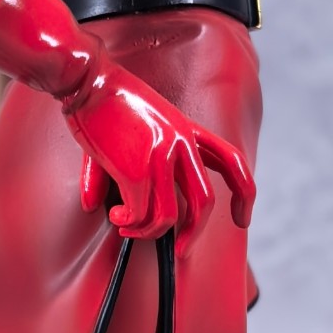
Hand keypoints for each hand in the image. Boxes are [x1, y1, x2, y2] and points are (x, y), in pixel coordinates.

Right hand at [66, 61, 254, 247]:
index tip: (243, 218)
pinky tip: (116, 217)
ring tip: (128, 228)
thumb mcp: (136, 128)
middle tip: (181, 251)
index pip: (232, 162)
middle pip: (204, 202)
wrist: (88, 81)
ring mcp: (161, 157)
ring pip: (169, 217)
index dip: (244, 194)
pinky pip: (140, 215)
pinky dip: (128, 224)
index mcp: (188, 131)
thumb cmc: (104, 102)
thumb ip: (130, 167)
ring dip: (147, 233)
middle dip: (195, 234)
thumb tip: (95, 205)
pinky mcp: (136, 169)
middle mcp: (181, 144)